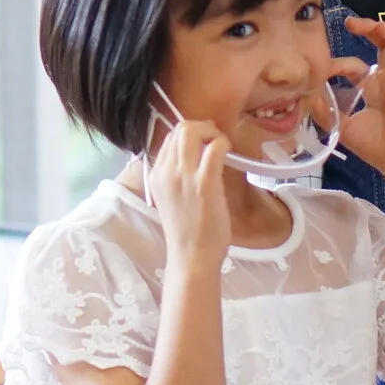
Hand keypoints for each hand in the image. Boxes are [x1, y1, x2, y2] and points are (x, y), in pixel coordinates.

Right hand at [144, 115, 229, 268]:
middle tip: (215, 139)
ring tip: (222, 145)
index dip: (190, 133)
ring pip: (192, 131)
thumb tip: (197, 156)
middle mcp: (165, 172)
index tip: (205, 141)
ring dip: (212, 132)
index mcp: (155, 175)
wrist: (191, 257)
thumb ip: (178, 176)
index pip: (169, 138)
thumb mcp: (172, 198)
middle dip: (202, 127)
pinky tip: (229, 152)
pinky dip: (223, 142)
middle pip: (180, 128)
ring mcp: (183, 176)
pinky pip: (214, 148)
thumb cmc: (187, 232)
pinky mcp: (204, 183)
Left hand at [334, 16, 384, 184]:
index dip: (343, 62)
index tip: (328, 68)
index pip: (360, 62)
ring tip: (374, 27)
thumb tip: (308, 95)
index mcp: (374, 87)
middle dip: (369, 28)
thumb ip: (326, 111)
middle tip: (351, 23)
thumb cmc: (375, 147)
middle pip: (383, 42)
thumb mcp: (343, 126)